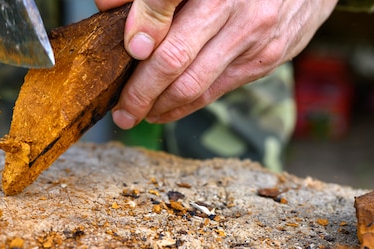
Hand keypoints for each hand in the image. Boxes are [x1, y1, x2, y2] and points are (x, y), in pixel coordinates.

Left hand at [95, 0, 338, 128]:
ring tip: (139, 114)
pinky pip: (218, 91)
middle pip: (175, 62)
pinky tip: (168, 109)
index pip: (163, 13)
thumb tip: (106, 6)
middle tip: (122, 112)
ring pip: (196, 85)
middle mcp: (236, 10)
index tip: (121, 68)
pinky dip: (187, 105)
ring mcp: (255, 38)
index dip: (139, 42)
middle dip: (141, 94)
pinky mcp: (267, 59)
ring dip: (161, 107)